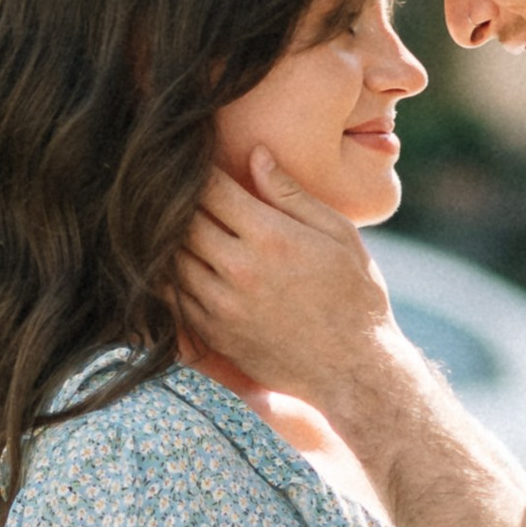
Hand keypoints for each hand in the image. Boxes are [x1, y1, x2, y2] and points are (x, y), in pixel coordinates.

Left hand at [179, 151, 396, 406]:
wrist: (355, 372)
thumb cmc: (355, 297)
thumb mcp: (338, 235)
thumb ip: (292, 195)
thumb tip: (257, 154)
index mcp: (270, 236)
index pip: (212, 188)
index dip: (200, 170)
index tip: (198, 162)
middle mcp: (239, 269)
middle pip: (184, 220)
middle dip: (179, 202)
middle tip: (176, 190)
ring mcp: (222, 305)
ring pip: (172, 258)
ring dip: (170, 238)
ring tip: (173, 225)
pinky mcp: (214, 334)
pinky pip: (173, 297)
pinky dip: (170, 276)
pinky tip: (180, 264)